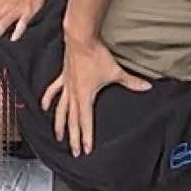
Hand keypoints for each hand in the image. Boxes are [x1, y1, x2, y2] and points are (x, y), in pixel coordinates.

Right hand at [41, 36, 150, 155]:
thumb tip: (147, 87)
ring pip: (61, 110)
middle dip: (74, 138)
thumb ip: (131, 82)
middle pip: (73, 121)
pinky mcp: (63, 77)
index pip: (86, 122)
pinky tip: (44, 108)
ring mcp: (67, 86)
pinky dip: (48, 99)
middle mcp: (74, 95)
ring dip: (59, 124)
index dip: (86, 137)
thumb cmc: (95, 55)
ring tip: (58, 137)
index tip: (86, 150)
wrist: (80, 38)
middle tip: (74, 152)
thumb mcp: (116, 72)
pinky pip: (53, 91)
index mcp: (85, 97)